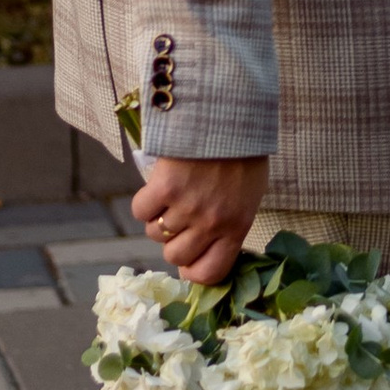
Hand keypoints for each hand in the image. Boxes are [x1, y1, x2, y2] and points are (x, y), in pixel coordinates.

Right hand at [131, 155, 269, 287]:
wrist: (230, 115)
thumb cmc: (244, 156)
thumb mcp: (249, 196)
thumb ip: (229, 226)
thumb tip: (199, 258)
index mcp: (237, 227)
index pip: (210, 273)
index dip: (193, 271)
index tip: (189, 261)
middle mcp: (211, 223)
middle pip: (175, 256)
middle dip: (173, 241)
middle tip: (180, 218)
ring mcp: (187, 206)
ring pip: (155, 234)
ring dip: (159, 218)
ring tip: (173, 195)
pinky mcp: (164, 188)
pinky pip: (141, 211)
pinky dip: (145, 201)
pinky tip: (158, 186)